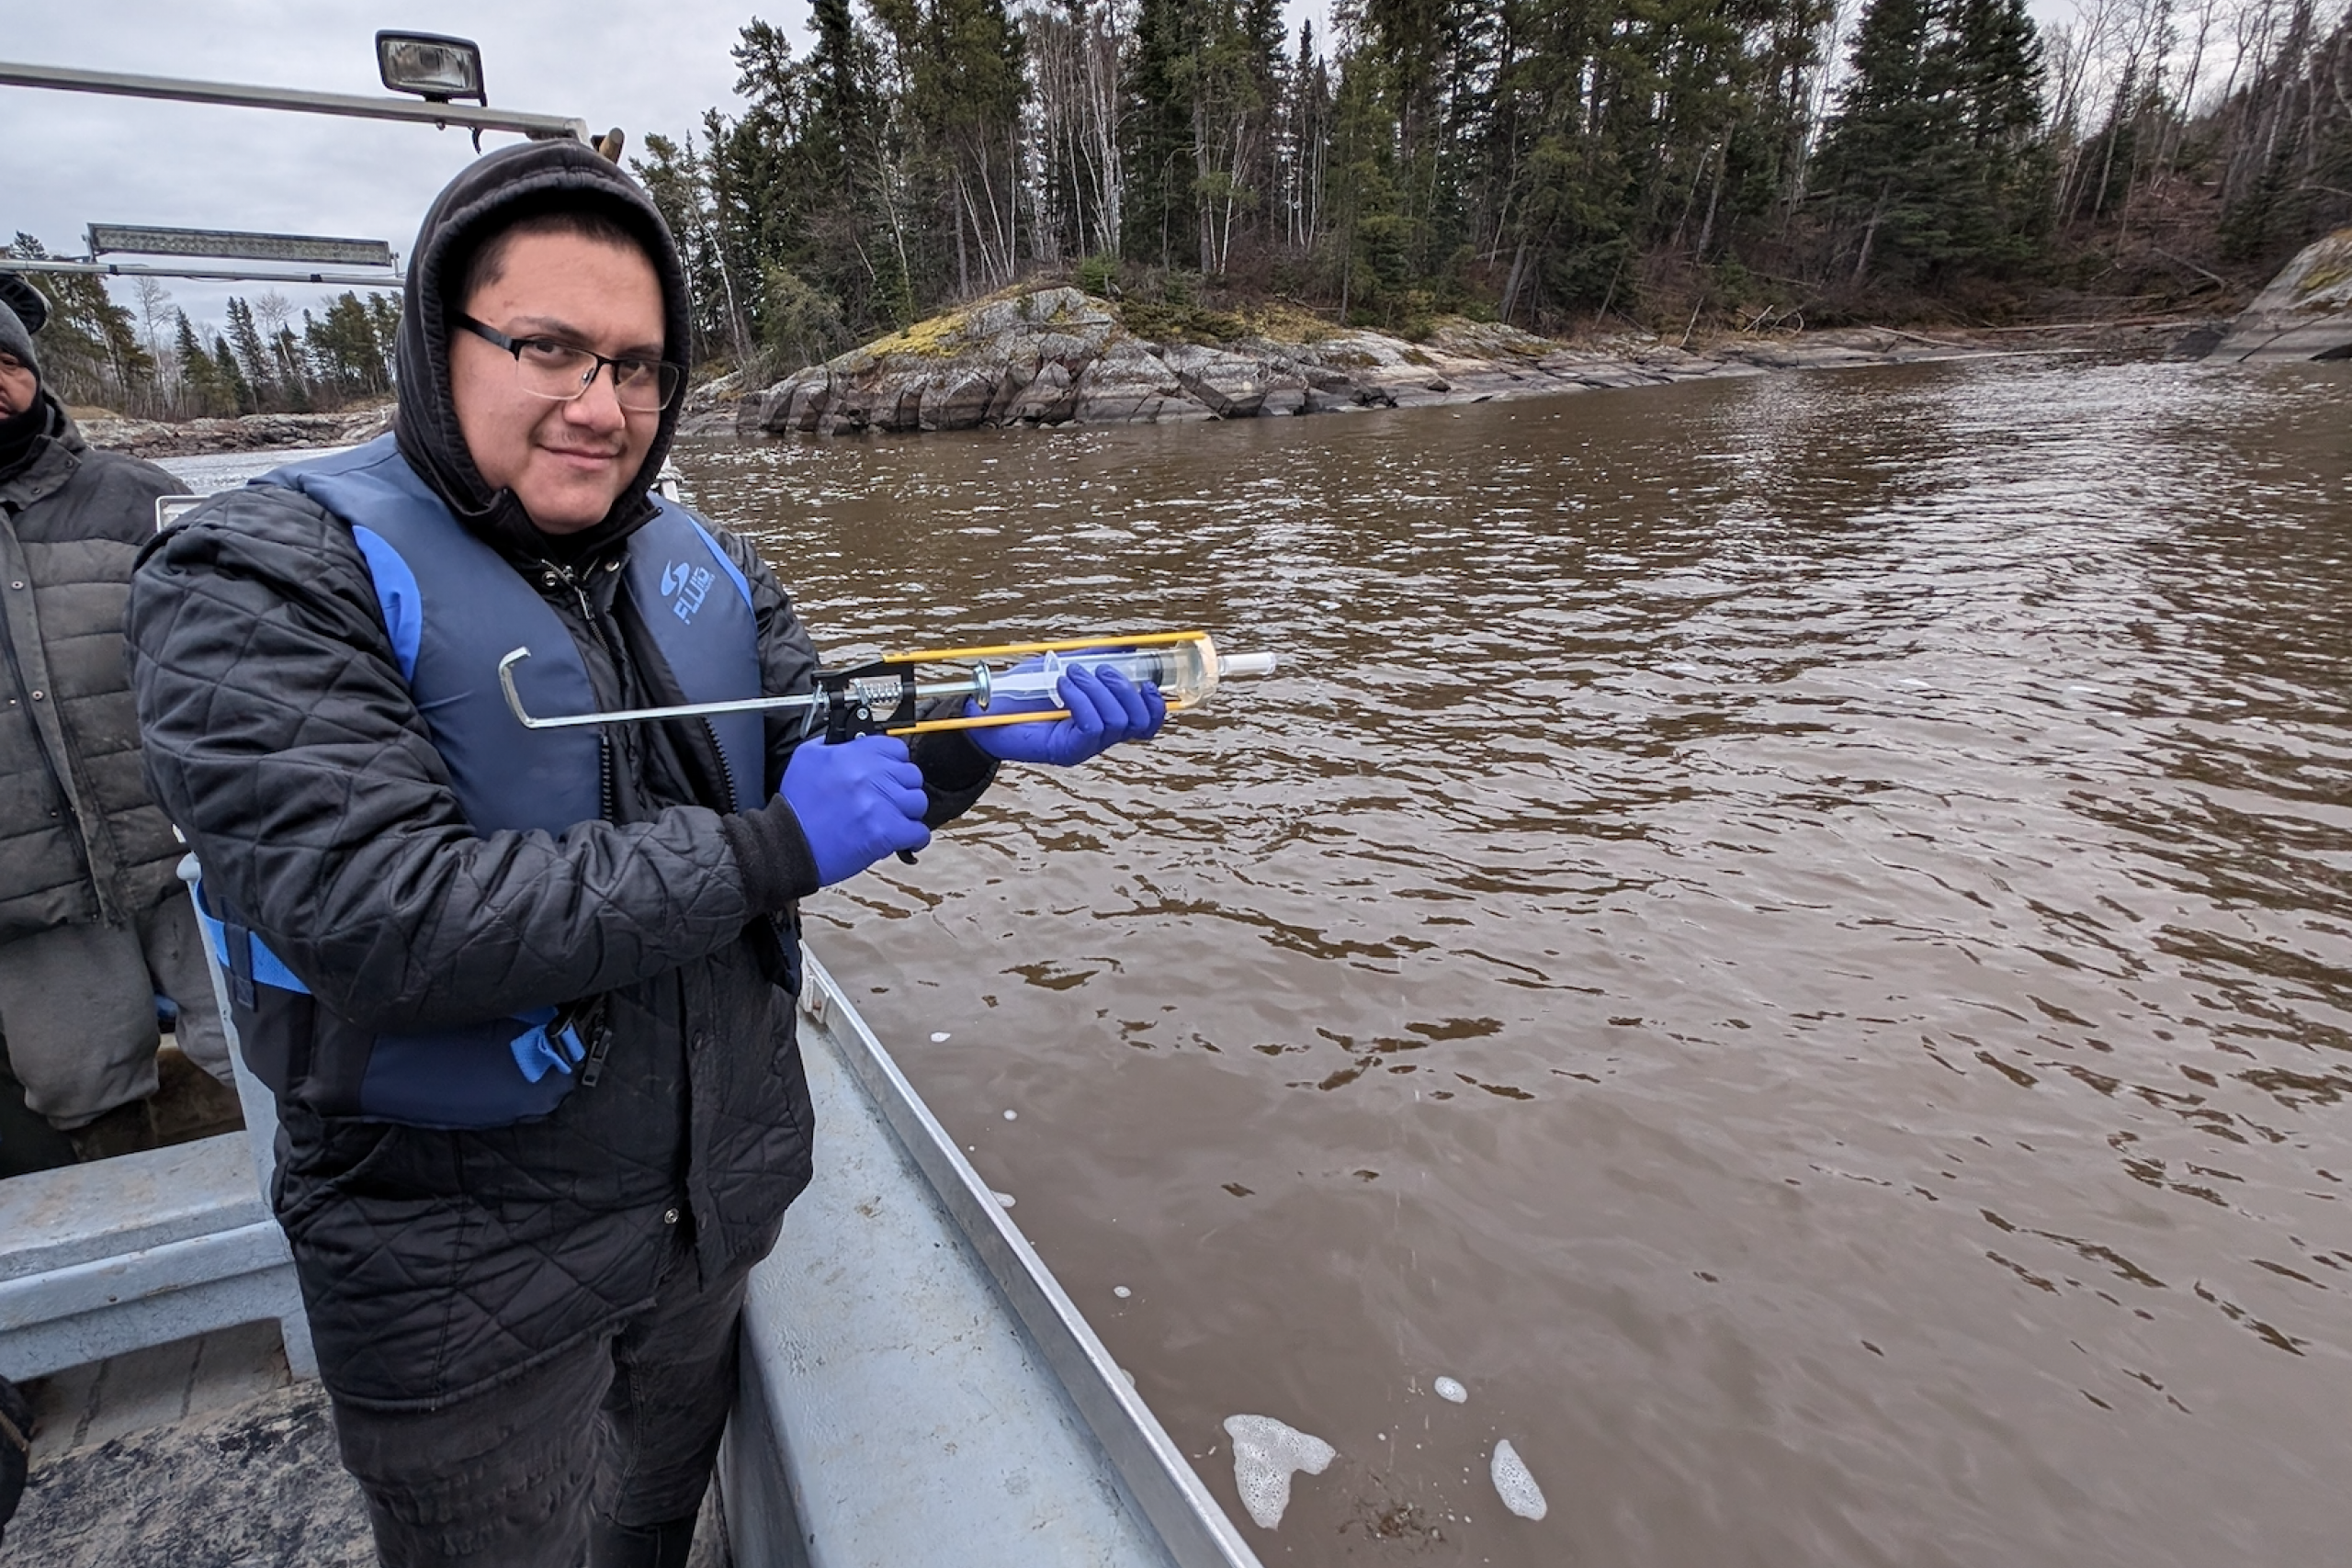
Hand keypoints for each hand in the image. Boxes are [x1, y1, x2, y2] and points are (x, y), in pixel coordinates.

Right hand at [780, 733, 930, 885]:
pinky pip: (919, 832)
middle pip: (912, 775)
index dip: (895, 763)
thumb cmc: (797, 808)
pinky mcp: (886, 832)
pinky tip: (901, 839)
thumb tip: (851, 740)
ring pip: (918, 802)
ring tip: (893, 819)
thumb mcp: (807, 758)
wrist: (790, 844)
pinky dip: (913, 838)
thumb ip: (832, 743)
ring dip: (908, 812)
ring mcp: (881, 803)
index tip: (889, 774)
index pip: (897, 749)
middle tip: (889, 799)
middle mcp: (870, 775)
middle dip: (902, 788)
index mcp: (854, 755)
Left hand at [967, 660, 1166, 765]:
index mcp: (1105, 720)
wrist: (985, 710)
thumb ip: (1096, 657)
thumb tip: (1129, 645)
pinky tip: (1062, 686)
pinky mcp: (1064, 752)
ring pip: (1116, 722)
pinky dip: (1081, 699)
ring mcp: (1083, 748)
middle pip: (1138, 722)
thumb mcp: (1065, 666)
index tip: (1148, 682)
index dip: (1157, 704)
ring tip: (1071, 674)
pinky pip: (1090, 725)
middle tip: (1097, 669)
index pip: (1148, 724)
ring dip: (1098, 689)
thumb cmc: (1023, 690)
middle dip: (1125, 688)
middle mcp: (1099, 739)